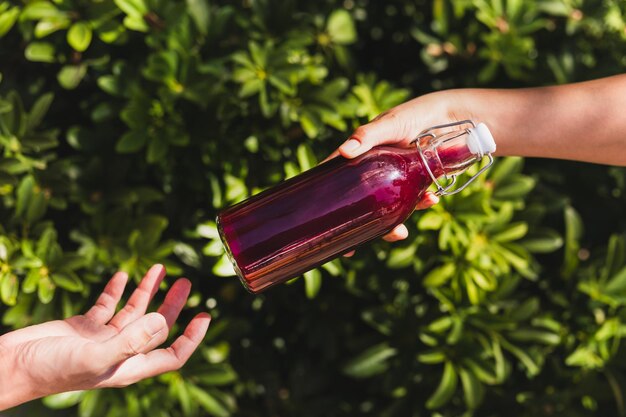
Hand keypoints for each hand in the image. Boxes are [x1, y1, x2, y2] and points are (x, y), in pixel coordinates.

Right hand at [0, 264, 209, 409]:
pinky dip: (116, 290)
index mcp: (128, 366)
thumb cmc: (50, 368)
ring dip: (146, 291)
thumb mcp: (94, 356)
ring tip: (160, 267)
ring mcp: (101, 339)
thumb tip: (164, 323)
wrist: (10, 365)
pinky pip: (106, 305)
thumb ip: (131, 341)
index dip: (191, 338)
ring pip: (132, 312)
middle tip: (186, 282)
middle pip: (155, 328)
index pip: (171, 355)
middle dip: (172, 305)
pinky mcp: (82, 327)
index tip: (205, 315)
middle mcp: (119, 352)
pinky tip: (124, 274)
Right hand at [327, 90, 474, 250]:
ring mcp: (396, 179)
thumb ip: (367, 136)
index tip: (315, 220)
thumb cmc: (416, 114)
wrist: (456, 117)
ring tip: (400, 233)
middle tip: (352, 248)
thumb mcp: (390, 124)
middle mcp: (375, 170)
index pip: (336, 176)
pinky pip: (414, 202)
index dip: (325, 198)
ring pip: (388, 208)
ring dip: (392, 224)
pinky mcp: (417, 184)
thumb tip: (344, 152)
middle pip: (360, 202)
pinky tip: (430, 200)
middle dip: (358, 225)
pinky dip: (421, 205)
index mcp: (361, 155)